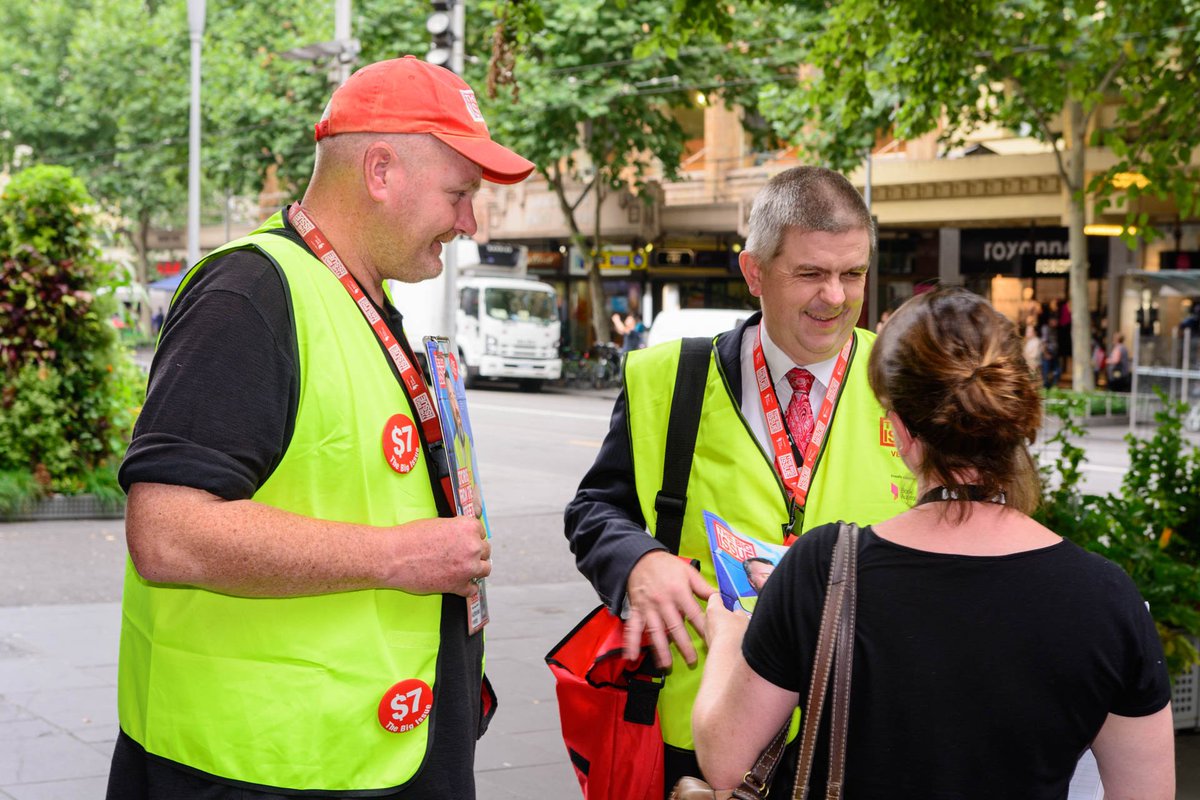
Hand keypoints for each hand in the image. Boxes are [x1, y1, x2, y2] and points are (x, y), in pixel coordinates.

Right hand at [389, 516, 489, 597]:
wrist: (394, 557)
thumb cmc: (410, 538)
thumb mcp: (438, 524)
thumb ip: (455, 530)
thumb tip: (461, 537)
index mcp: (467, 527)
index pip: (481, 532)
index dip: (472, 537)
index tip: (467, 541)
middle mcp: (472, 546)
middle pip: (485, 550)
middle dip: (475, 552)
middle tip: (463, 555)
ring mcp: (467, 568)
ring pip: (485, 569)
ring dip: (476, 569)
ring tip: (465, 569)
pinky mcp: (458, 586)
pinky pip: (472, 589)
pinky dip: (467, 588)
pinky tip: (461, 584)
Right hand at [623, 550, 715, 667]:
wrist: (641, 558)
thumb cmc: (666, 565)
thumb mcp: (688, 571)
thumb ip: (702, 587)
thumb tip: (719, 598)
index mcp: (678, 591)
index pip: (694, 613)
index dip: (703, 627)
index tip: (711, 640)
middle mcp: (663, 601)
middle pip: (675, 626)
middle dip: (684, 645)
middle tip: (692, 660)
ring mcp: (648, 607)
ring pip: (655, 631)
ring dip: (661, 649)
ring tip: (666, 664)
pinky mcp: (637, 610)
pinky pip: (633, 627)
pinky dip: (631, 642)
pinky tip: (631, 655)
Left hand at [703, 596, 748, 649]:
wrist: (730, 659)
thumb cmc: (736, 635)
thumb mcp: (744, 618)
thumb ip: (739, 613)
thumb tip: (737, 614)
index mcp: (713, 609)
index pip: (715, 596)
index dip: (723, 598)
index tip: (730, 600)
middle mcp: (706, 621)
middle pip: (715, 613)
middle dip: (725, 615)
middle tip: (738, 619)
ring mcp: (707, 636)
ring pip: (716, 628)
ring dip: (725, 629)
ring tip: (739, 634)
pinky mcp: (710, 648)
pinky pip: (718, 640)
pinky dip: (725, 641)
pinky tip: (735, 645)